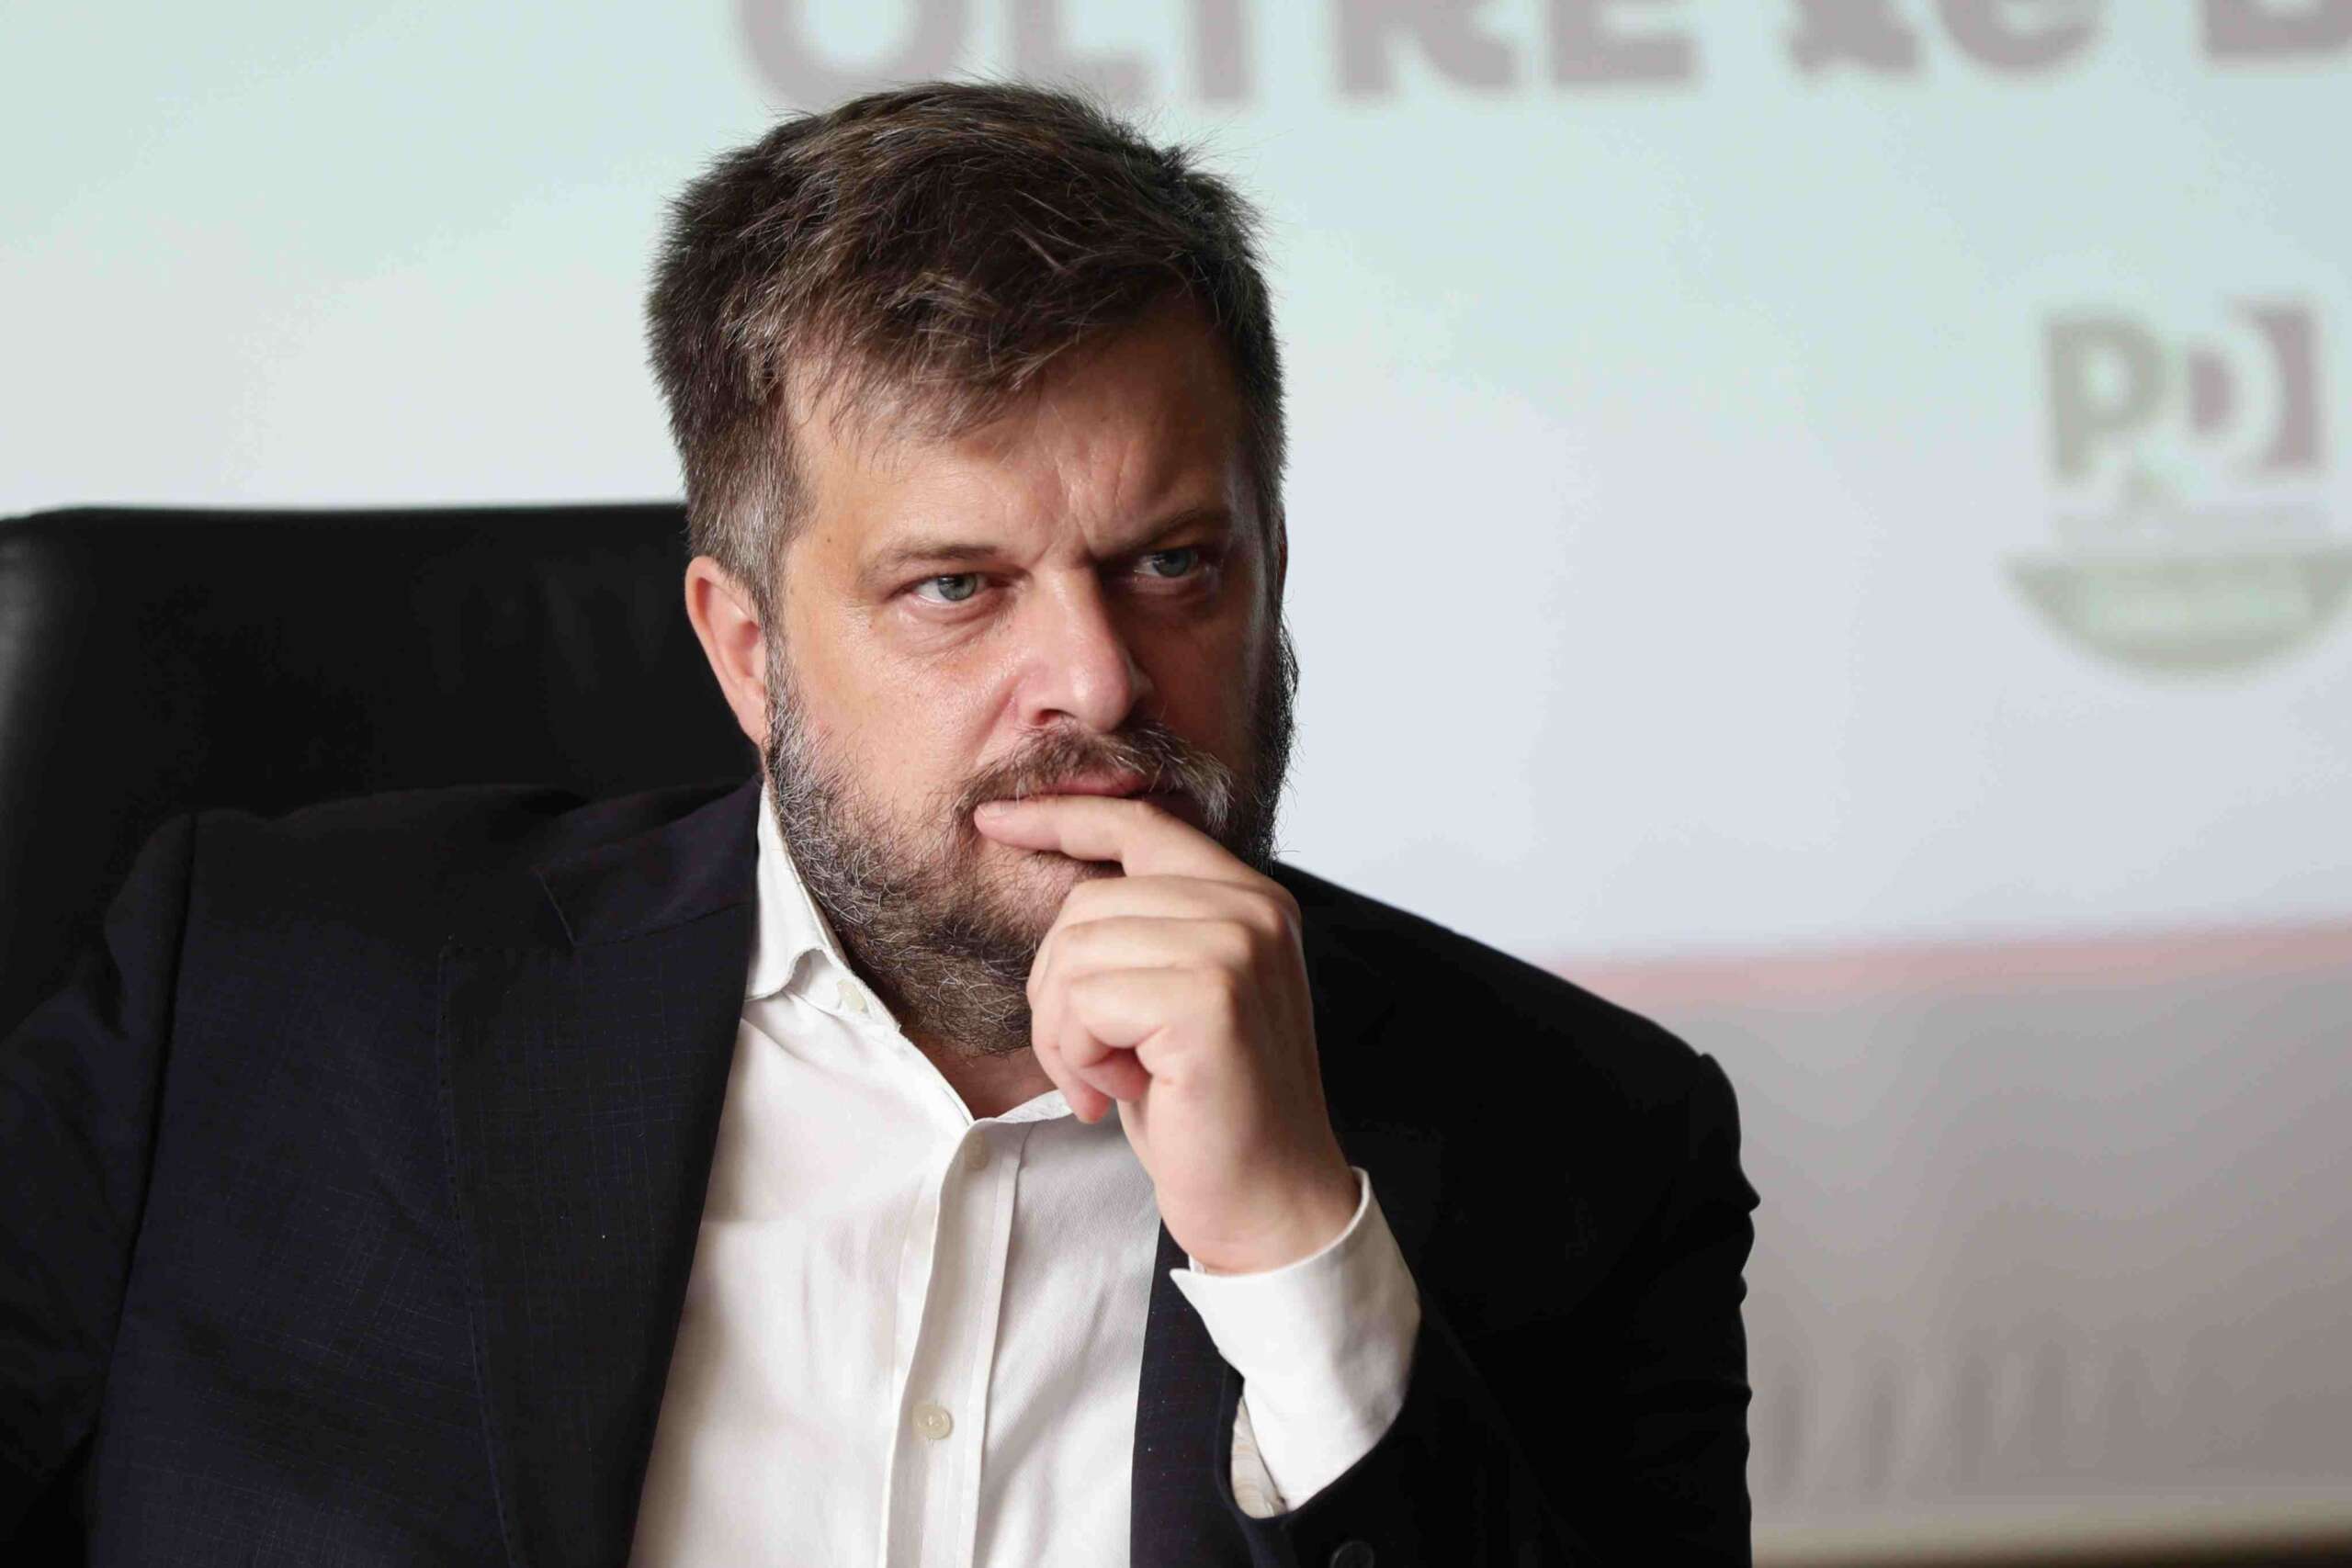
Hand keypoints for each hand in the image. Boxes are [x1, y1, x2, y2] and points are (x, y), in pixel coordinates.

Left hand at [972, 795, 1358, 1274]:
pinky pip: (1081, 1001)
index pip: (1137, 824)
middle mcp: (1251, 908)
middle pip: (1083, 904)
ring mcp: (1234, 947)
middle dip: (1057, 993)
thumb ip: (1144, 931)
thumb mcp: (1176, 996)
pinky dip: (1079, 1057)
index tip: (993, 820)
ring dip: (1065, 1035)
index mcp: (1249, 898)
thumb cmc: (1208, 1110)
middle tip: (1093, 1064)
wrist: (1269, 1201)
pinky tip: (1122, 1092)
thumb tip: (1062, 888)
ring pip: (1072, 954)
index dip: (1057, 816)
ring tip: (1112, 1081)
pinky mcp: (1208, 999)